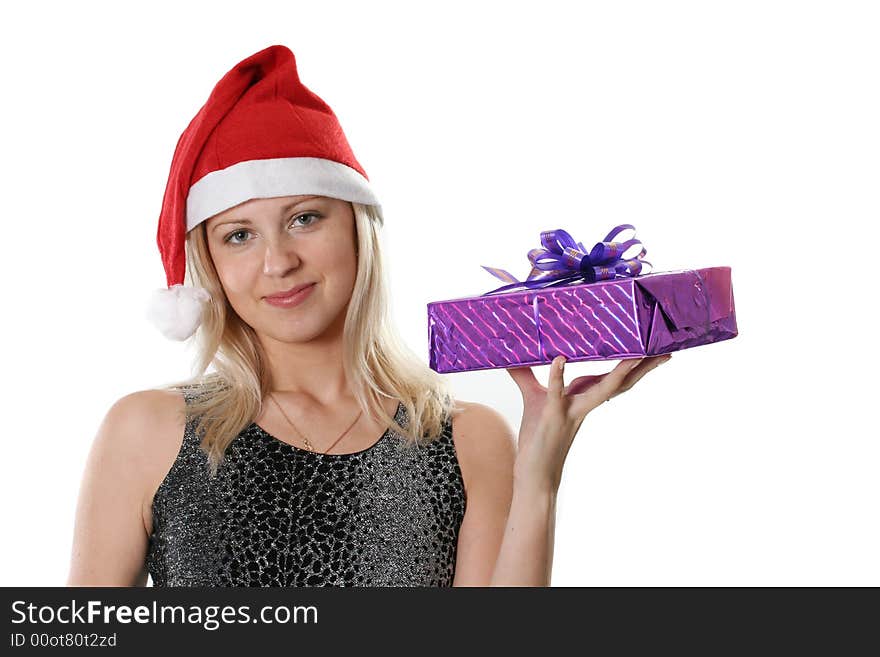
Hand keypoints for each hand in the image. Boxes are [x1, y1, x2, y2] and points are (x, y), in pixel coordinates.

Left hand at [506, 353, 672, 491]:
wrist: (534, 471)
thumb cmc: (537, 434)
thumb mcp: (532, 396)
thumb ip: (524, 373)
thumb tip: (510, 352)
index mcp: (585, 396)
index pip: (613, 375)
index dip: (632, 360)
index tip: (651, 344)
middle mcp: (585, 403)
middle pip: (620, 382)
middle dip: (643, 367)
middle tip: (664, 351)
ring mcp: (572, 411)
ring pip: (601, 390)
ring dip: (618, 373)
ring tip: (635, 355)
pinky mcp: (552, 416)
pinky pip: (556, 394)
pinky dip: (558, 376)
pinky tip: (560, 359)